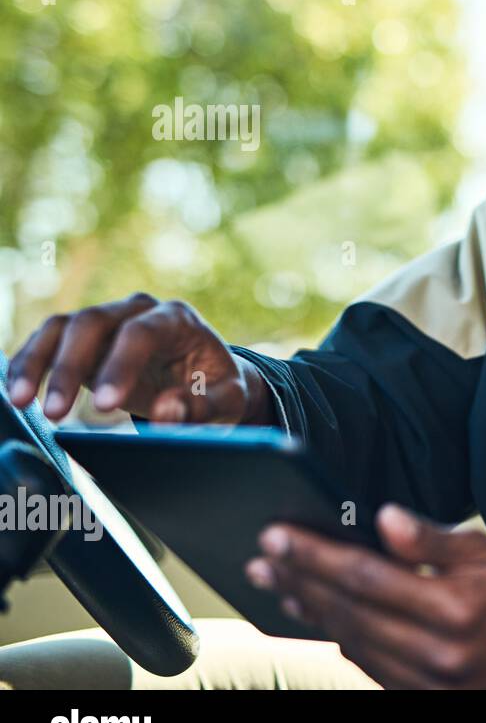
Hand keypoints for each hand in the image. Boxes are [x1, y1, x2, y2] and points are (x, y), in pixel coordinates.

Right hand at [5, 292, 271, 424]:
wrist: (205, 375)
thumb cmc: (217, 387)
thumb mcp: (228, 401)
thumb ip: (203, 407)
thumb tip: (167, 411)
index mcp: (177, 318)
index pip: (141, 333)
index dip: (120, 366)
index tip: (106, 406)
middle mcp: (138, 309)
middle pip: (93, 322)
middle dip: (70, 367)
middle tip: (56, 412)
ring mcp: (109, 318)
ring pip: (63, 327)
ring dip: (38, 362)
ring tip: (22, 403)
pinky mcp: (85, 337)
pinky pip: (49, 340)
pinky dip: (29, 362)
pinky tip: (17, 391)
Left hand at [245, 505, 485, 688]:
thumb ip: (432, 538)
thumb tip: (384, 518)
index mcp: (455, 609)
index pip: (366, 577)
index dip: (315, 555)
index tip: (278, 536)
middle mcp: (438, 654)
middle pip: (347, 612)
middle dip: (299, 581)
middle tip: (262, 556)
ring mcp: (429, 685)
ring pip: (350, 642)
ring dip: (308, 610)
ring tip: (277, 581)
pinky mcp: (424, 699)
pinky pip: (367, 666)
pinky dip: (338, 636)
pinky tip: (317, 612)